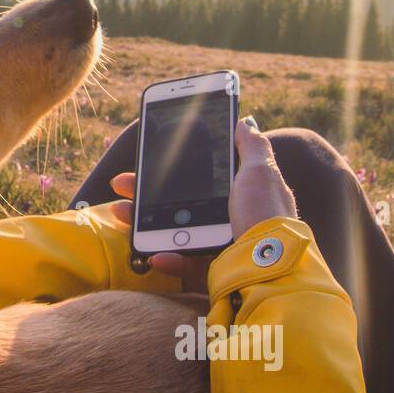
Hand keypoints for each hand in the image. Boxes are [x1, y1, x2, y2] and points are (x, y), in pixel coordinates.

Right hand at [111, 116, 296, 292]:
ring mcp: (220, 245)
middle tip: (122, 183)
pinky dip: (168, 259)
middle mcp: (231, 218)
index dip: (173, 165)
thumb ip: (252, 147)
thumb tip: (244, 121)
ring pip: (175, 230)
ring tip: (122, 213)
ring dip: (145, 221)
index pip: (202, 175)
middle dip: (146, 191)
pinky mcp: (213, 271)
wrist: (272, 268)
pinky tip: (156, 254)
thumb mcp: (262, 172)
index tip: (147, 157)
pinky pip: (184, 264)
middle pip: (181, 201)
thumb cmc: (267, 215)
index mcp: (241, 193)